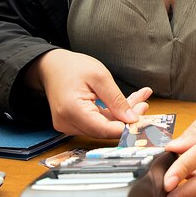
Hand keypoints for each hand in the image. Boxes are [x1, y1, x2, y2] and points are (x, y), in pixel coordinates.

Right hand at [27, 48, 150, 137]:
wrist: (52, 67)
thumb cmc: (72, 67)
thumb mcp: (100, 76)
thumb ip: (116, 99)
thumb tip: (132, 118)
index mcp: (72, 110)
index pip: (103, 130)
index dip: (126, 127)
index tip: (142, 116)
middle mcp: (67, 123)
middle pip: (105, 129)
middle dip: (127, 117)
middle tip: (143, 103)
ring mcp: (69, 125)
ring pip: (104, 126)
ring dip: (122, 114)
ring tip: (139, 98)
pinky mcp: (74, 124)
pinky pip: (98, 122)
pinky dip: (113, 113)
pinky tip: (127, 103)